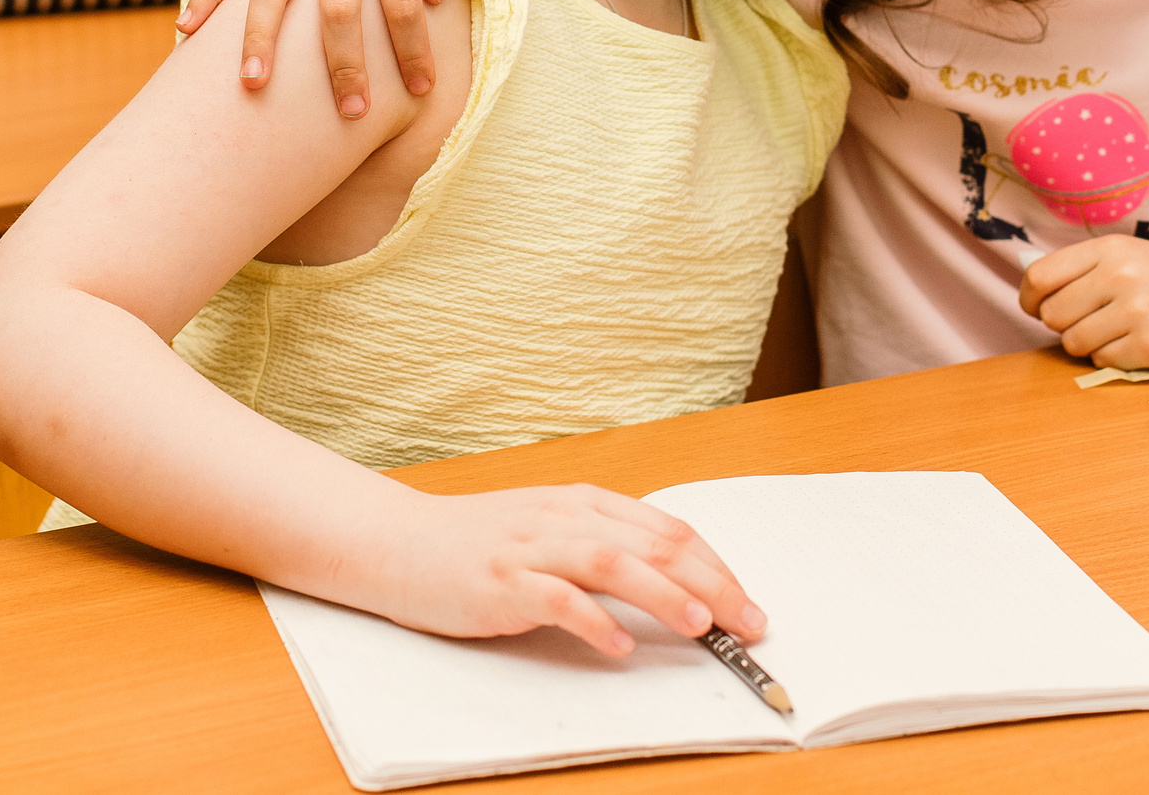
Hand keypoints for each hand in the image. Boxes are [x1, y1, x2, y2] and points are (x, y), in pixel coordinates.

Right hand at [360, 483, 767, 657]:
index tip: (748, 605)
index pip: (670, 530)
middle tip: (748, 623)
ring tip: (700, 625)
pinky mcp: (501, 580)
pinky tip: (618, 645)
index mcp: (587, 503)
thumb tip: (675, 581)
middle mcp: (566, 518)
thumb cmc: (480, 542)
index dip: (717, 566)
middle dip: (711, 584)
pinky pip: (555, 599)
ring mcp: (533, 547)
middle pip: (655, 545)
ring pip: (613, 563)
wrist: (399, 541)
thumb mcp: (553, 529)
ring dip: (662, 594)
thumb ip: (607, 546)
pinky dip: (591, 621)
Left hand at [1019, 236, 1148, 369]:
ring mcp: (1136, 312)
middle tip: (1090, 319)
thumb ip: (1083, 269)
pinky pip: (1102, 361)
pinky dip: (1112, 357)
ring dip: (1087, 343)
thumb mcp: (1130, 255)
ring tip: (1116, 330)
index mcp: (1110, 248)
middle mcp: (1120, 276)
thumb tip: (1032, 292)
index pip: (1039, 277)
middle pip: (1051, 314)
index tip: (1037, 306)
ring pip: (1073, 342)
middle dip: (1063, 323)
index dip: (1030, 298)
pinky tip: (1137, 342)